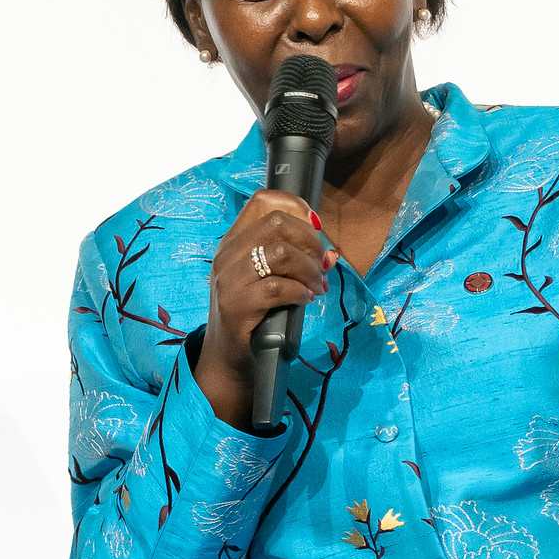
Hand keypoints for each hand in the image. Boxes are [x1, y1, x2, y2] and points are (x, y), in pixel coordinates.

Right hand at [190, 188, 334, 429]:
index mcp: (233, 241)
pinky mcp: (236, 306)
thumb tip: (331, 253)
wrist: (228, 357)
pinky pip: (278, 287)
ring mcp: (229, 280)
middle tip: (322, 264)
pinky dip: (300, 292)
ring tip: (318, 286)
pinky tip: (305, 300)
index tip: (316, 228)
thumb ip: (293, 260)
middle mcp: (227, 255)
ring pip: (281, 252)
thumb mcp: (266, 279)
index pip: (262, 200)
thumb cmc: (253, 314)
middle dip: (310, 241)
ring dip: (310, 269)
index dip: (296, 207)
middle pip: (277, 222)